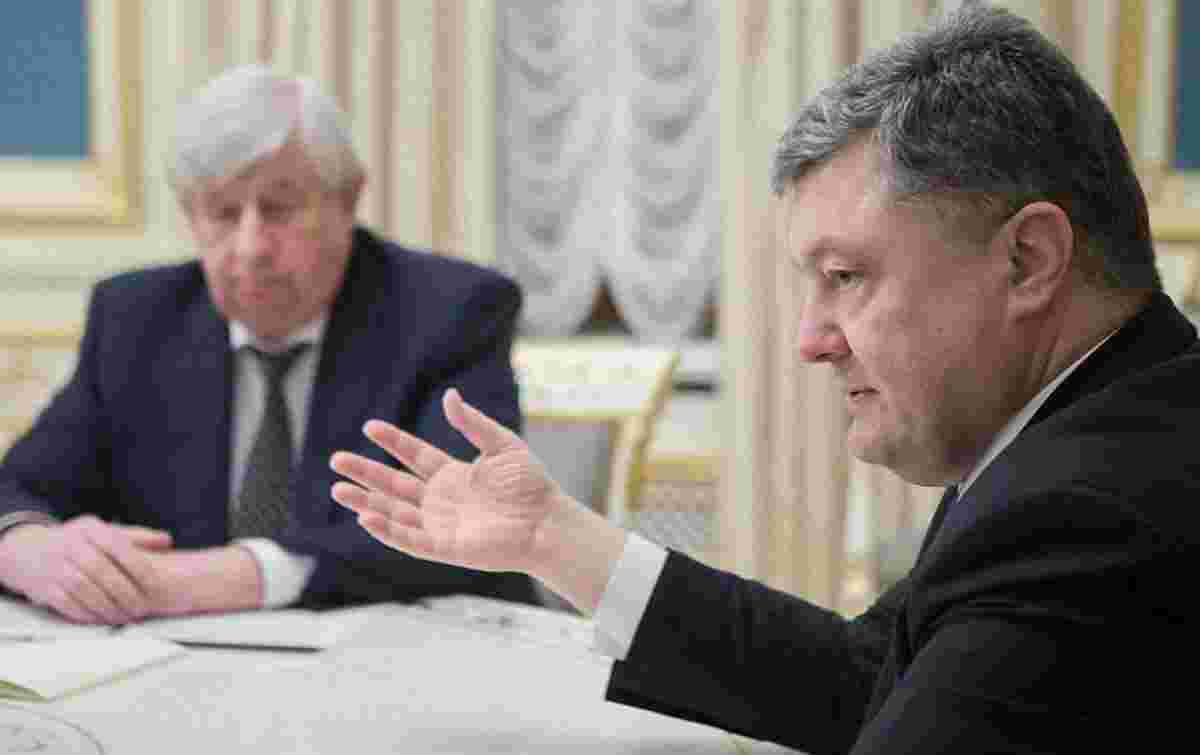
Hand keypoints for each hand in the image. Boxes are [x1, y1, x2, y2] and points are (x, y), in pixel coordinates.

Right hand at [0, 515, 171, 623]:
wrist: (27, 551)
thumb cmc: (78, 543)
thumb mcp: (103, 532)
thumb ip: (136, 537)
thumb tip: (167, 541)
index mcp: (89, 528)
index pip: (117, 545)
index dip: (138, 565)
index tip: (155, 584)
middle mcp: (69, 544)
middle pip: (100, 569)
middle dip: (124, 592)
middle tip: (141, 608)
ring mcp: (53, 566)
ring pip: (82, 588)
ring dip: (106, 606)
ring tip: (125, 617)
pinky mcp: (43, 587)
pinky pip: (66, 603)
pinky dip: (86, 613)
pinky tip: (102, 620)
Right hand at [331, 388, 566, 573]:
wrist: (548, 521)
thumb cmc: (531, 484)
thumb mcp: (502, 445)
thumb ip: (472, 424)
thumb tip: (449, 396)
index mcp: (453, 475)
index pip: (414, 456)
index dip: (392, 442)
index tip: (369, 427)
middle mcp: (441, 500)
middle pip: (394, 485)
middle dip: (365, 472)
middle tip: (336, 460)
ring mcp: (441, 525)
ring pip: (394, 512)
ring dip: (366, 502)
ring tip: (338, 489)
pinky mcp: (445, 547)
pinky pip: (410, 540)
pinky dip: (388, 531)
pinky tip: (366, 517)